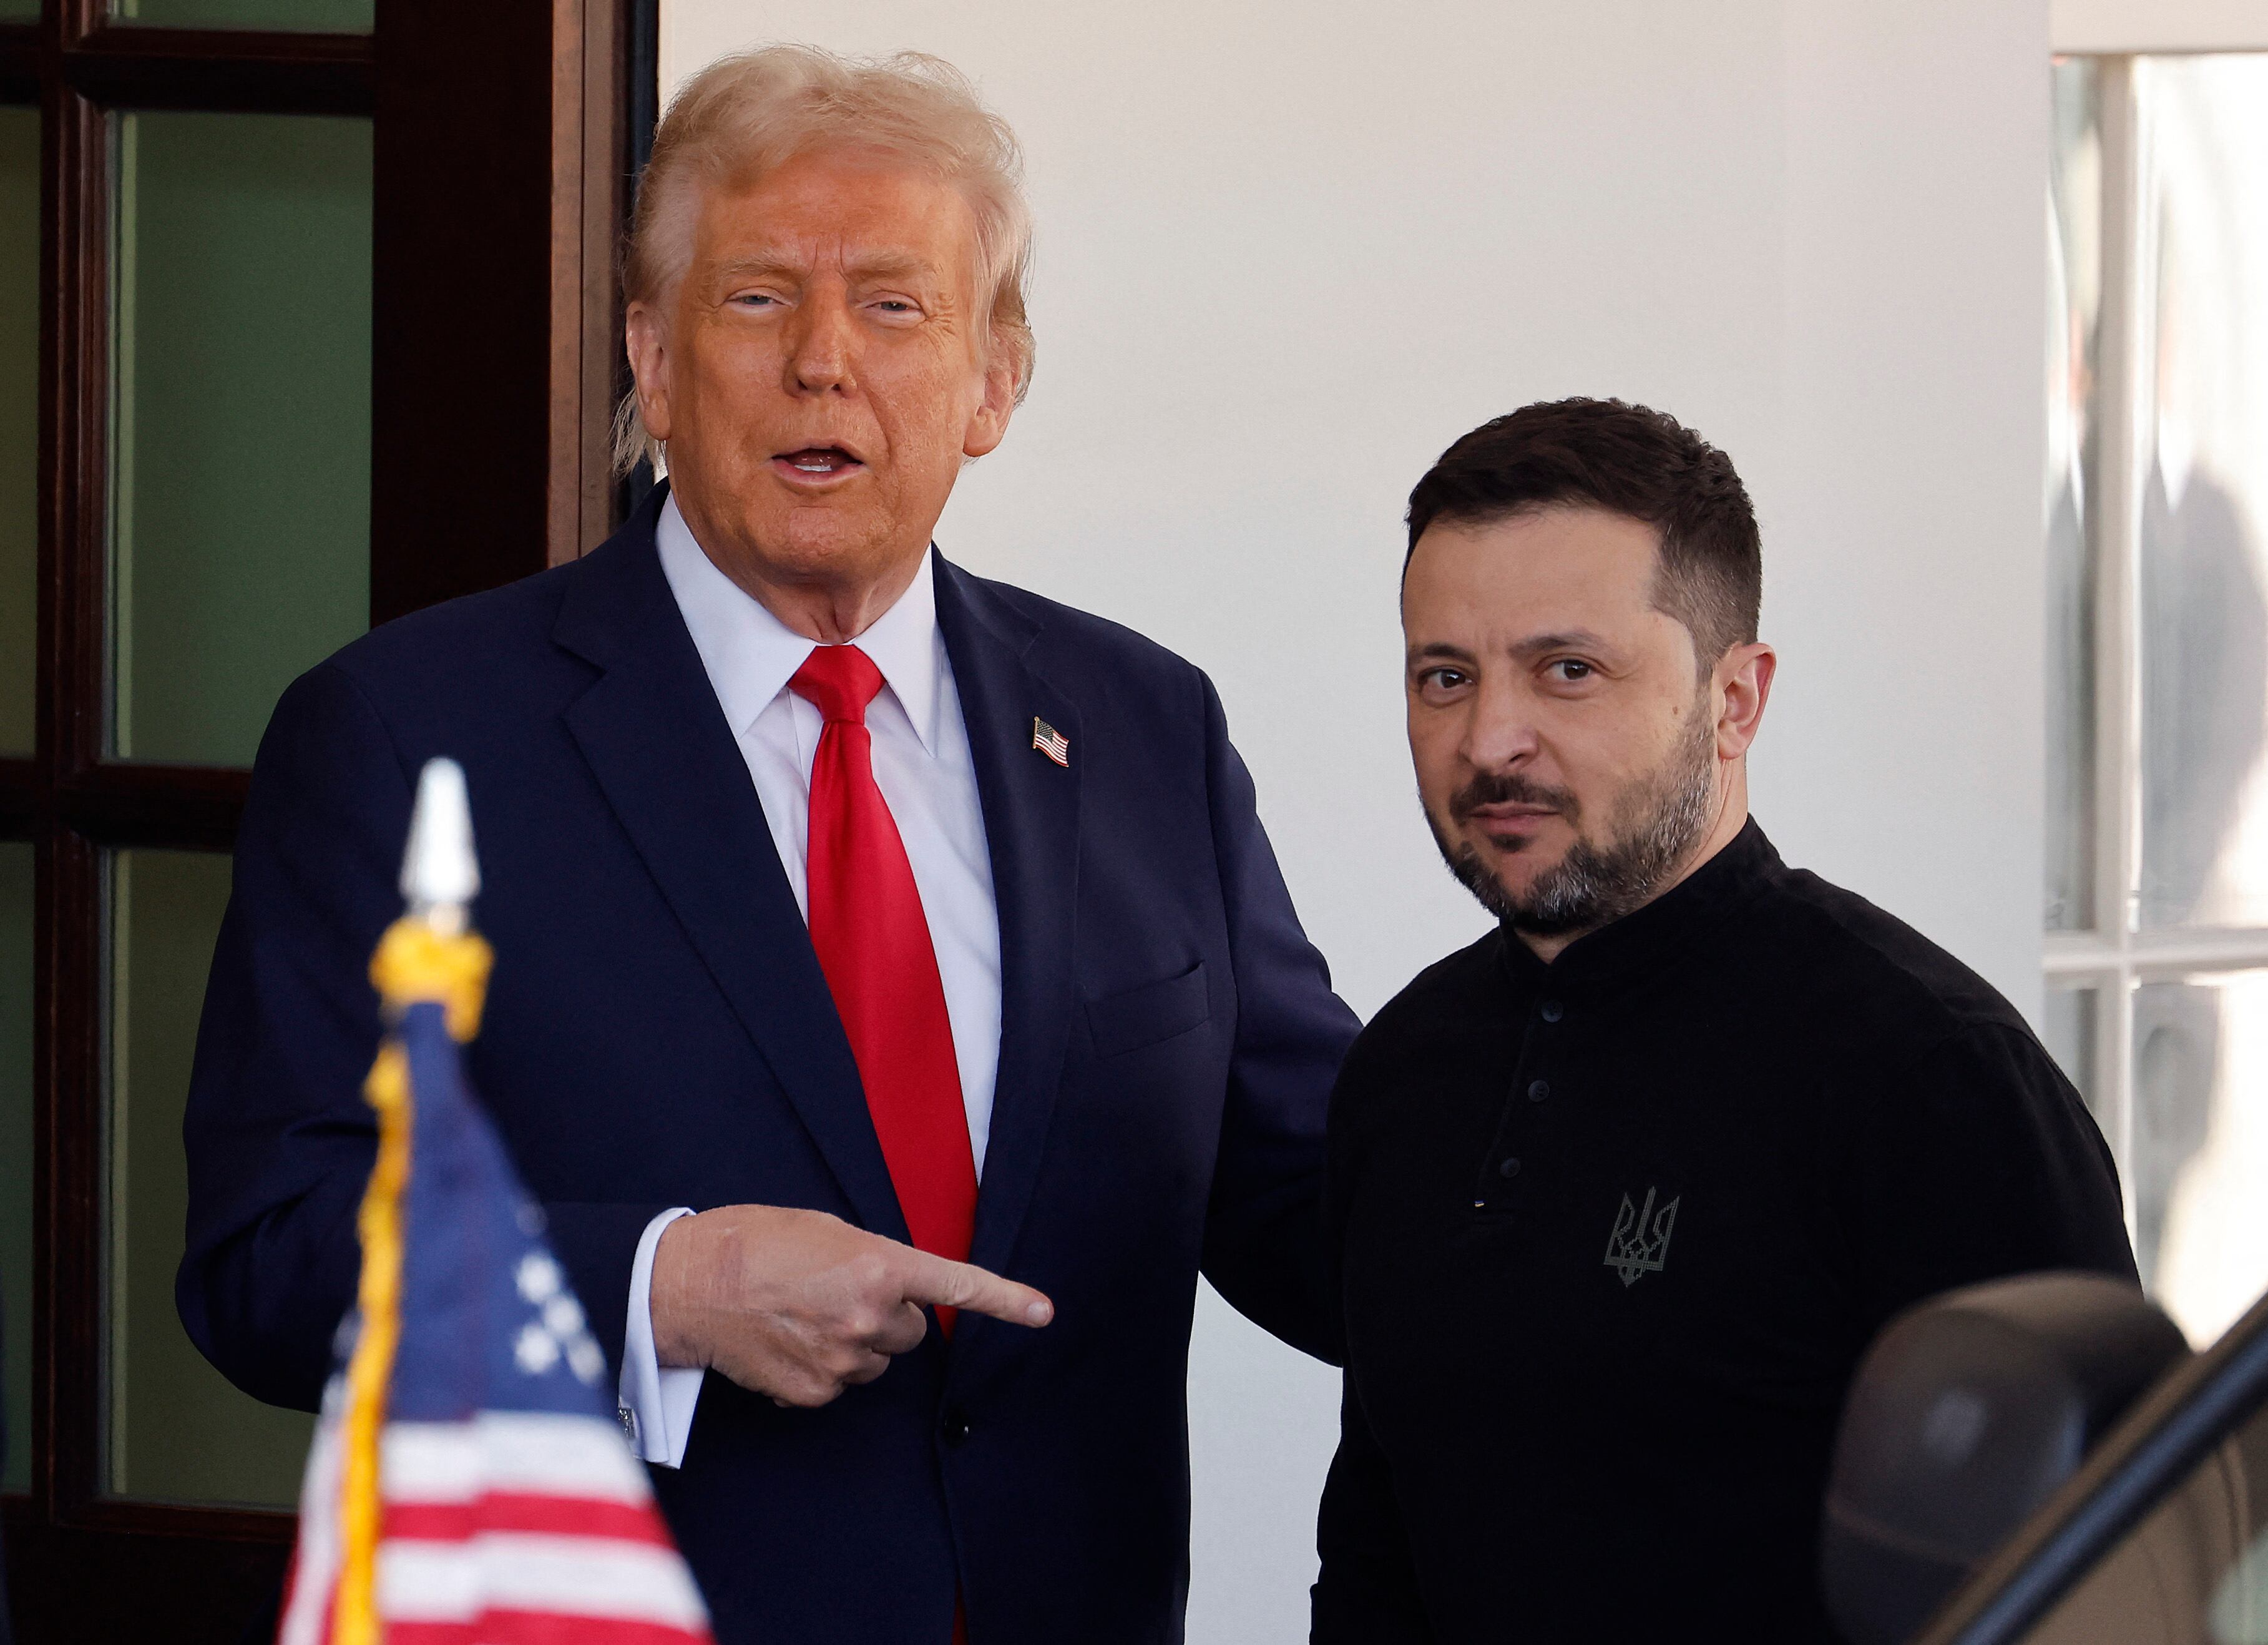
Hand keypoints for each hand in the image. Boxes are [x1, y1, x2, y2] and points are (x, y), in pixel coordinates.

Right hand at [649, 1204, 1053, 1406]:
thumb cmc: (752, 1242)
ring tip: (801, 1315)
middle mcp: (870, 1316)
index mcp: (878, 1266)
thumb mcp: (824, 1230)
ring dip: (854, 1342)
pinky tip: (785, 1342)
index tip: (1043, 1313)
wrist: (688, 1283)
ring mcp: (843, 1359)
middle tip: (836, 1294)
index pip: (956, 1286)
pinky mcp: (814, 1392)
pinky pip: (839, 1383)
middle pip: (910, 1330)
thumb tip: (892, 1289)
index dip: (1005, 1300)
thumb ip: (872, 1259)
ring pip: (876, 1359)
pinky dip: (820, 1368)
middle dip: (887, 1315)